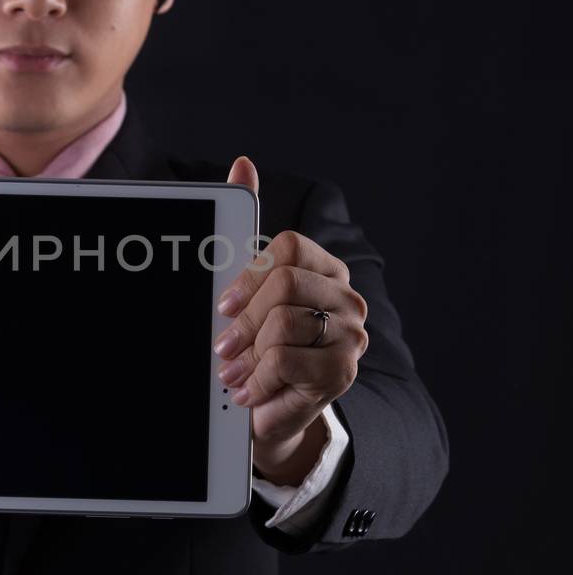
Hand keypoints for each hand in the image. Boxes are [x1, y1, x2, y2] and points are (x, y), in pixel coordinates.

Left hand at [214, 156, 368, 481]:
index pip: (290, 247)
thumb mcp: (243, 289)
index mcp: (324, 269)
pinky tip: (250, 391)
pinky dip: (258, 379)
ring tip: (235, 372)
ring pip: (283, 324)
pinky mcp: (342, 372)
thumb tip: (242, 164)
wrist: (268, 409)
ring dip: (247, 355)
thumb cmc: (255, 345)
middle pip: (285, 284)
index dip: (249, 275)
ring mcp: (351, 335)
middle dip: (243, 321)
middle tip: (223, 346)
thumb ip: (242, 225)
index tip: (223, 305)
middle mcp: (345, 298)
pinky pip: (286, 361)